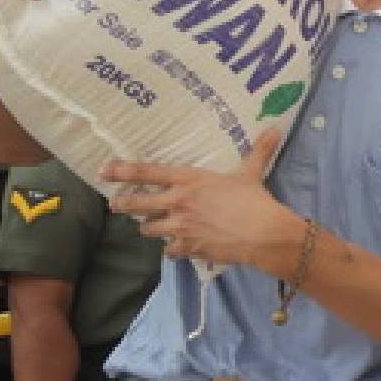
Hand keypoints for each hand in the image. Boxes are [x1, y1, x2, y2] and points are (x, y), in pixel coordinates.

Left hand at [102, 129, 302, 267]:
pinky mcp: (189, 248)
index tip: (104, 170)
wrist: (263, 234)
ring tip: (149, 226)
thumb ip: (259, 150)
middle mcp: (179, 203)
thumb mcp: (252, 172)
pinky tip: (175, 248)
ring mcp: (181, 228)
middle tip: (114, 205)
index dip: (123, 171)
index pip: (148, 173)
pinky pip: (169, 251)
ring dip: (148, 227)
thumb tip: (276, 129)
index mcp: (189, 181)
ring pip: (149, 228)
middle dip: (123, 204)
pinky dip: (171, 249)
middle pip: (138, 203)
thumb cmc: (254, 200)